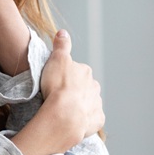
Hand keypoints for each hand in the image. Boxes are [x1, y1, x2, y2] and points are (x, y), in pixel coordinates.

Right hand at [11, 30, 104, 154]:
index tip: (56, 83)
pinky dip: (84, 120)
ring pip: (88, 103)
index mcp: (85, 72)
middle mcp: (95, 87)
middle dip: (75, 91)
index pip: (77, 71)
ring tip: (64, 111)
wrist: (64, 116)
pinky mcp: (97, 120)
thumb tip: (63, 32)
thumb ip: (61, 46)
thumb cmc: (58, 87)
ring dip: (80, 106)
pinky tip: (73, 122)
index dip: (65, 77)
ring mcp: (97, 104)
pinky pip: (91, 119)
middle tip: (59, 98)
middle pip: (84, 87)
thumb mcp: (56, 60)